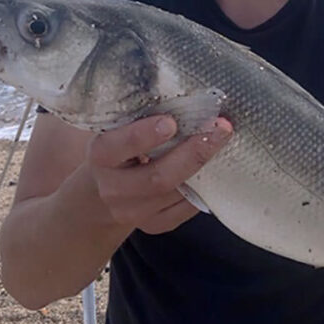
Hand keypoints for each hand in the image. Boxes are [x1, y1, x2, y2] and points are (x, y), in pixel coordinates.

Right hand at [85, 114, 232, 234]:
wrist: (102, 194)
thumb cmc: (119, 150)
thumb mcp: (117, 131)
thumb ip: (141, 118)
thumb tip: (186, 98)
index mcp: (101, 157)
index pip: (117, 147)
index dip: (142, 136)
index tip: (170, 122)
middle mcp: (114, 189)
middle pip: (158, 177)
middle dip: (194, 152)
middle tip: (220, 128)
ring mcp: (134, 212)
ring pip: (177, 193)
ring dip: (206, 166)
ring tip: (223, 141)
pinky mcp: (155, 225)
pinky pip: (186, 208)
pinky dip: (205, 188)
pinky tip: (216, 167)